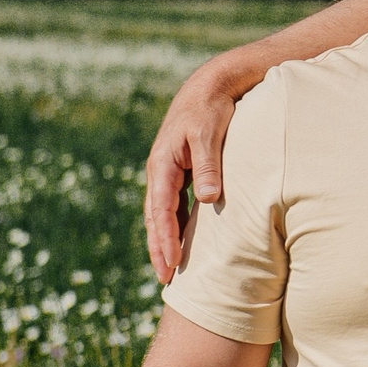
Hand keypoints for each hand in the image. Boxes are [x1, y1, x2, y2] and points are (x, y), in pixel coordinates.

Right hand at [145, 61, 244, 283]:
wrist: (210, 86)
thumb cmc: (211, 110)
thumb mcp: (210, 135)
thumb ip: (210, 166)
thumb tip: (208, 199)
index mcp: (163, 164)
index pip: (162, 211)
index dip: (166, 239)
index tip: (171, 264)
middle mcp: (160, 171)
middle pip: (155, 218)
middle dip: (159, 248)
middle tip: (166, 279)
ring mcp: (167, 172)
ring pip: (161, 214)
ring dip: (164, 241)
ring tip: (169, 270)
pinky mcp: (178, 171)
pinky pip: (172, 205)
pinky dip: (173, 225)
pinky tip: (181, 243)